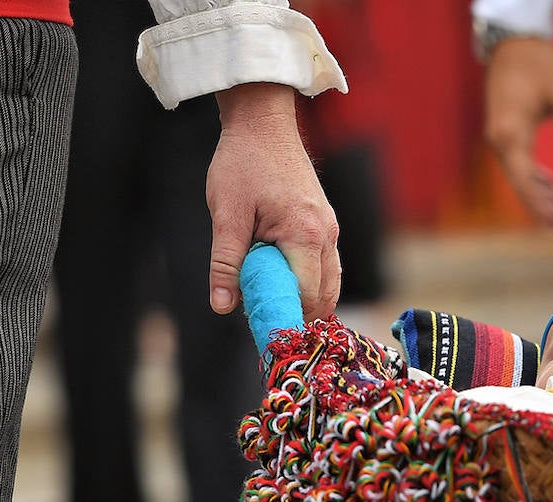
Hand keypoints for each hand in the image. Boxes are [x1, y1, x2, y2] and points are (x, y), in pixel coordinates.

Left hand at [208, 83, 340, 321]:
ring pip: (330, 284)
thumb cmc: (243, 163)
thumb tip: (222, 306)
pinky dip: (309, 282)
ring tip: (274, 304)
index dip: (285, 316)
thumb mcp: (226, 213)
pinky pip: (327, 267)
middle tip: (266, 321)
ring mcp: (331, 230)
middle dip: (298, 313)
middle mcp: (327, 235)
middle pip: (324, 296)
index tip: (262, 328)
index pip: (305, 295)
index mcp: (305, 234)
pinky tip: (282, 282)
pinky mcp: (326, 225)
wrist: (264, 123)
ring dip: (305, 299)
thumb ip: (225, 262)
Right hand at [483, 37, 552, 225]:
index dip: (543, 204)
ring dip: (542, 194)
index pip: (526, 180)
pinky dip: (535, 178)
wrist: (513, 41)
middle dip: (545, 206)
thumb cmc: (539, 64)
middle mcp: (500, 140)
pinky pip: (519, 163)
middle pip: (522, 184)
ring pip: (520, 176)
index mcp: (511, 134)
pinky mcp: (505, 133)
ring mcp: (499, 137)